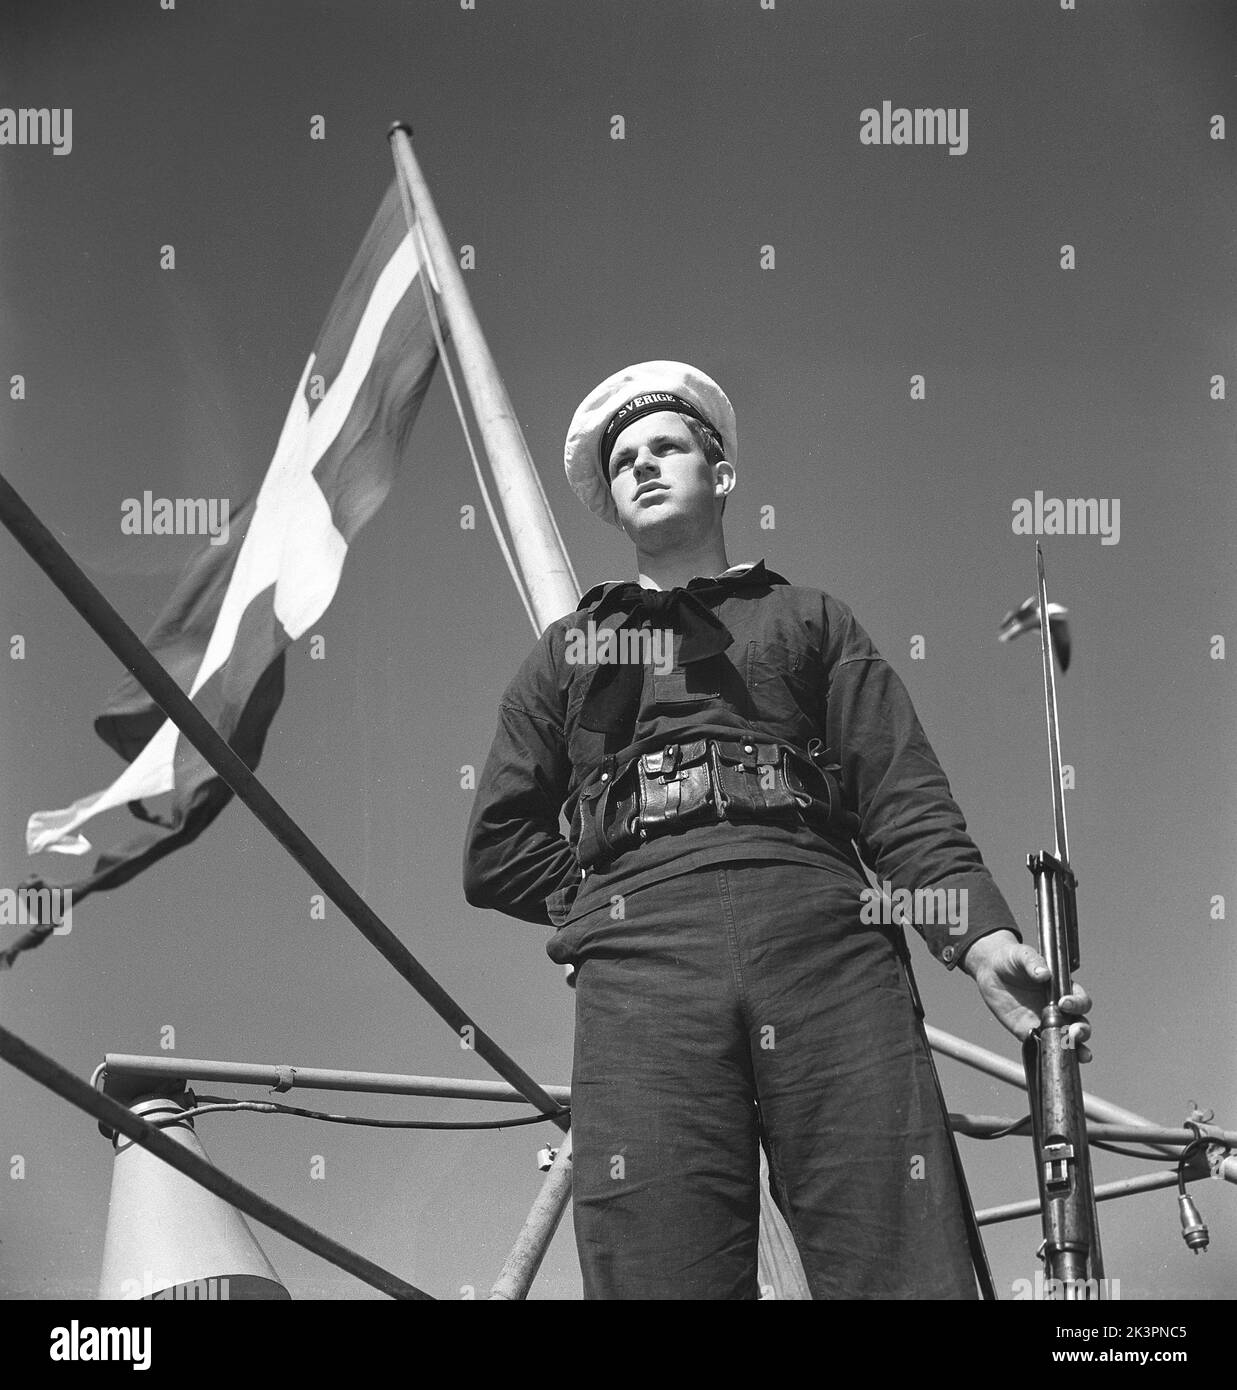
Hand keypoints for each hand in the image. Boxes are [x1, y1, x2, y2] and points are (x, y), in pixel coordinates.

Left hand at [961, 930, 1091, 1059]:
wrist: (991, 969)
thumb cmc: (1012, 958)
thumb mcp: (1021, 954)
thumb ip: (1033, 962)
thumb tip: (1043, 974)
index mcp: (1062, 988)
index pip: (1079, 1000)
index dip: (1077, 1003)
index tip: (1063, 1003)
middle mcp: (1059, 1008)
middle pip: (1080, 1023)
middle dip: (1082, 1030)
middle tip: (1075, 1032)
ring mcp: (1046, 1022)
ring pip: (1068, 1039)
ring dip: (1077, 1048)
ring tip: (1082, 1055)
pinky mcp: (1030, 1031)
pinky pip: (1043, 1044)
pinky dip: (1050, 1052)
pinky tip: (1054, 1059)